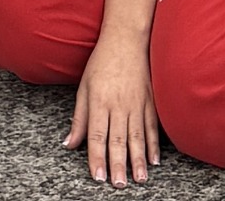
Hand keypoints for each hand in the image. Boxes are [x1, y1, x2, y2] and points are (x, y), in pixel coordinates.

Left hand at [66, 35, 159, 186]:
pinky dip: (154, 144)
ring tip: (140, 179)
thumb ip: (79, 118)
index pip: (96, 135)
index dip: (97, 157)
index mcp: (99, 101)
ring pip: (138, 136)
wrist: (126, 39)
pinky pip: (152, 126)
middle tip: (118, 185)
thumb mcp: (84, 87)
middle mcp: (119, 105)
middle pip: (118, 140)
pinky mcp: (150, 101)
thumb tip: (69, 143)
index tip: (98, 176)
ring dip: (138, 160)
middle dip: (118, 165)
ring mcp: (137, 103)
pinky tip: (154, 160)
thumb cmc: (101, 63)